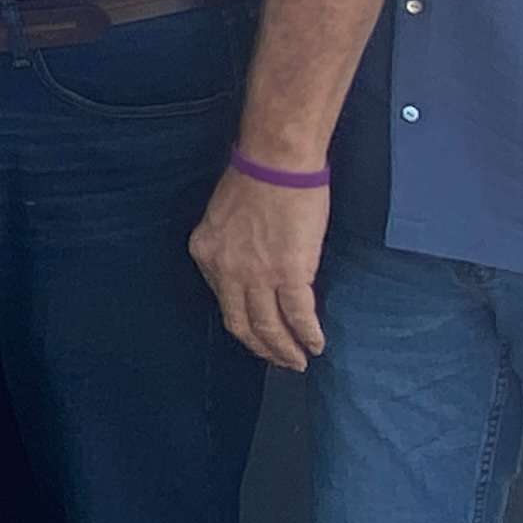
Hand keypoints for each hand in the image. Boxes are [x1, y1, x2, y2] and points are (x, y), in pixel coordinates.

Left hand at [190, 167, 328, 370]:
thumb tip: (250, 265)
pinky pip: (298, 316)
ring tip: (298, 361)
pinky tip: (316, 344)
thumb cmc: (256, 175)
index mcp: (206, 253)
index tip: (256, 334)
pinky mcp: (289, 274)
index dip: (243, 323)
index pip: (223, 302)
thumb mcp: (225, 215)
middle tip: (278, 361)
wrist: (277, 161)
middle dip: (262, 348)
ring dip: (285, 350)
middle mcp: (226, 271)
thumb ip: (231, 245)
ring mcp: (256, 275)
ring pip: (269, 327)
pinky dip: (308, 334)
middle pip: (242, 324)